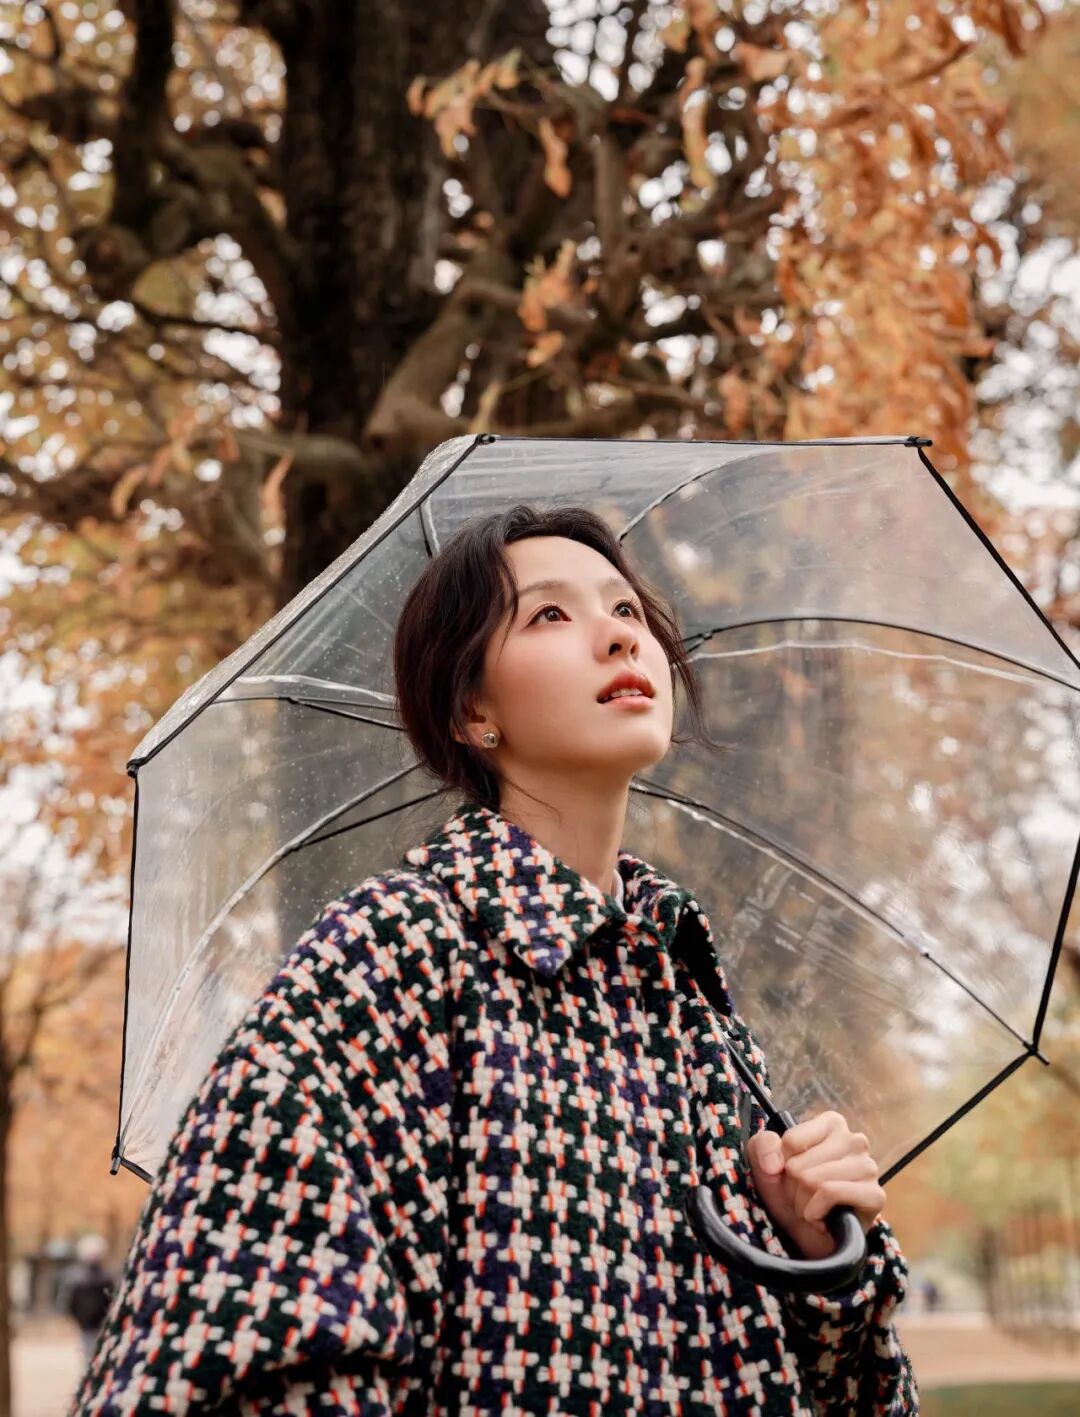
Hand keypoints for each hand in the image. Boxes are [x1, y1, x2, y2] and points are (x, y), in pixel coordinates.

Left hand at [745, 1110, 885, 1260]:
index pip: (790, 1140)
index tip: (791, 1177)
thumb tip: (774, 1164)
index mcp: (832, 1125)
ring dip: (803, 1205)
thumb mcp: (767, 1166)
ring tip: (813, 1209)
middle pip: (799, 1165)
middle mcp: (855, 1140)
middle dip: (794, 1189)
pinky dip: (815, 1212)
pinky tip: (822, 1220)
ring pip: (813, 1180)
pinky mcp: (875, 1195)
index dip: (782, 1165)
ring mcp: (868, 1167)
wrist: (813, 1242)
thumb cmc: (794, 1197)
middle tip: (804, 1199)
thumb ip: (762, 1146)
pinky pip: (830, 1193)